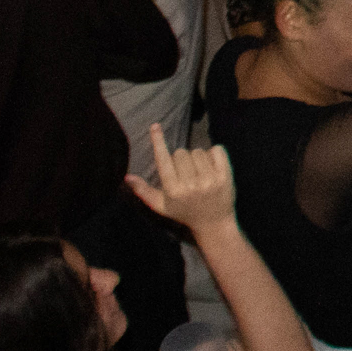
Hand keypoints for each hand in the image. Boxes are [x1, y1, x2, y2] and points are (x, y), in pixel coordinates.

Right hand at [122, 129, 236, 232]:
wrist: (213, 224)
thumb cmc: (184, 213)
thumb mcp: (161, 206)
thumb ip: (144, 191)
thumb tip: (127, 177)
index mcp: (173, 190)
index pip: (163, 160)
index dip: (158, 141)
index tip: (155, 126)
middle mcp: (190, 185)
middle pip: (181, 152)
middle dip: (182, 159)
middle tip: (186, 173)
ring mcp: (209, 180)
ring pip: (198, 151)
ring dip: (198, 157)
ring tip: (199, 172)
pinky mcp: (225, 177)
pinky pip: (217, 150)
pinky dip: (214, 153)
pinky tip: (212, 166)